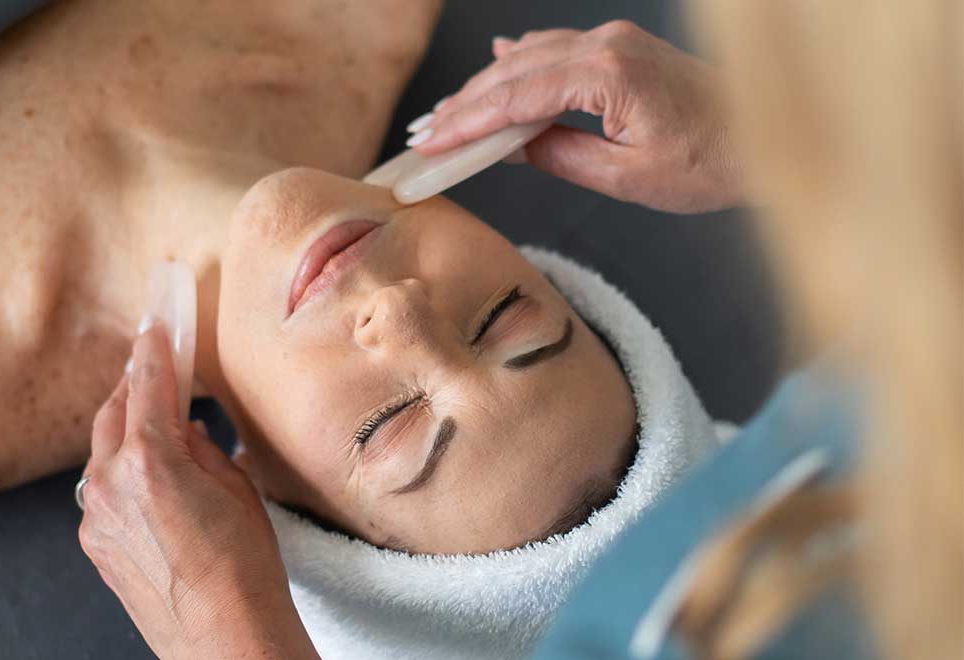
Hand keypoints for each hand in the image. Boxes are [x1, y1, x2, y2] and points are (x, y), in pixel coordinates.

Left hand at [78, 324, 318, 659]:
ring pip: (103, 453)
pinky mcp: (93, 544)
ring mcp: (95, 518)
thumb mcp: (236, 489)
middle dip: (135, 388)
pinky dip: (123, 474)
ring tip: (162, 431)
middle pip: (113, 413)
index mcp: (149, 462)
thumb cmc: (243, 568)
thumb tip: (182, 429)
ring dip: (128, 433)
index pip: (148, 386)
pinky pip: (102, 491)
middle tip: (156, 368)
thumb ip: (200, 448)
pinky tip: (154, 482)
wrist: (225, 638)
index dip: (154, 350)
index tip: (155, 326)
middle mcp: (109, 485)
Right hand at [411, 22, 742, 213]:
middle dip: (464, 104)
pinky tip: (496, 62)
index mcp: (608, 75)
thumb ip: (562, 156)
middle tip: (425, 133)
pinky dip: (520, 62)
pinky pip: (556, 48)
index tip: (432, 142)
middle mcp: (607, 45)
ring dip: (486, 87)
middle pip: (514, 72)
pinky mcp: (622, 47)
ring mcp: (615, 40)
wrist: (773, 135)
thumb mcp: (629, 177)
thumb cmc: (713, 162)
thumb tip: (512, 147)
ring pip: (530, 58)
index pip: (516, 98)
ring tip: (447, 114)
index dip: (467, 122)